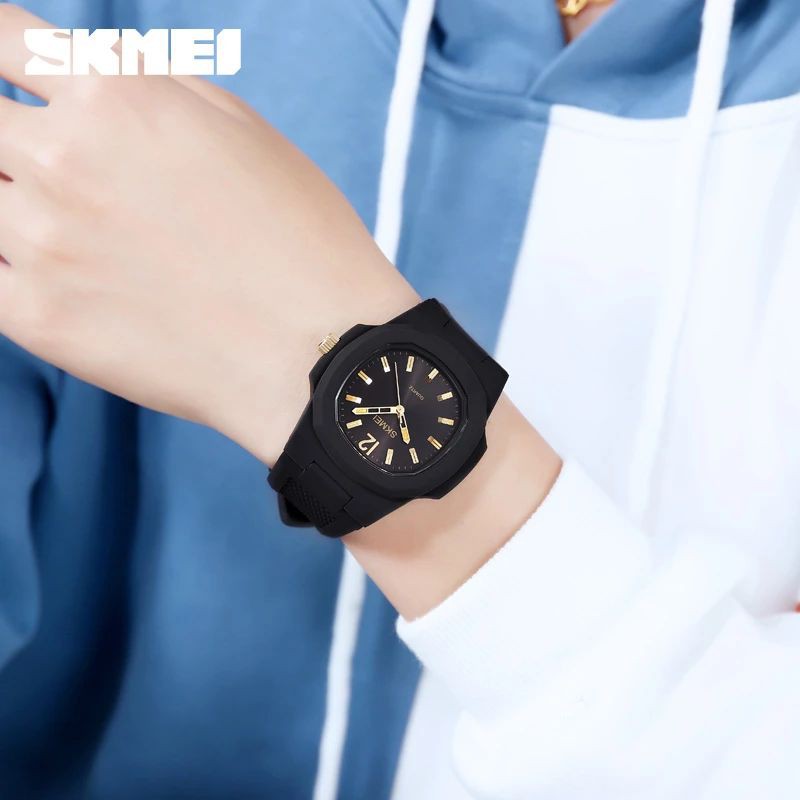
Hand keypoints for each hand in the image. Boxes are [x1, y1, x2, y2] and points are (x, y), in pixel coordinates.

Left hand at [0, 5, 417, 463]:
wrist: (320, 353)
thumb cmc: (305, 242)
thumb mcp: (244, 131)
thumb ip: (152, 91)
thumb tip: (93, 81)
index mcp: (117, 95)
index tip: (5, 80)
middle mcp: (64, 157)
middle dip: (6, 137)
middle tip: (50, 173)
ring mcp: (42, 241)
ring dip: (12, 206)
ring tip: (74, 234)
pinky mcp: (38, 318)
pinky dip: (7, 266)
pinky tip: (47, 273)